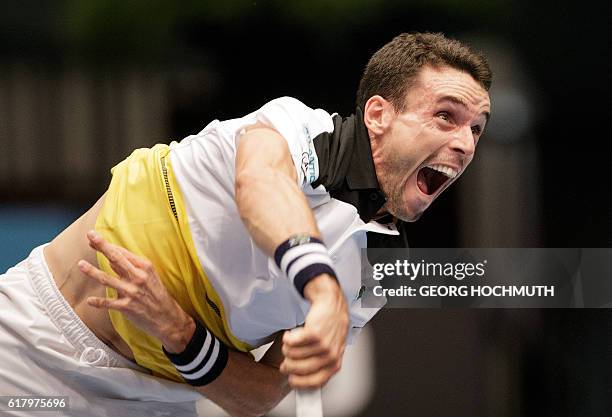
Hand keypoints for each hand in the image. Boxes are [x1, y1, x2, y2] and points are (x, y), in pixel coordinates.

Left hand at [78, 230, 194, 352]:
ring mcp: (131, 292)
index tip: (94, 237)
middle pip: (115, 259)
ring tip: (80, 264)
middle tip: (90, 236)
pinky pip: (107, 303)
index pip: (123, 253)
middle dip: (102, 246)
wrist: (168, 317)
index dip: (107, 244)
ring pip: (107, 279)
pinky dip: (97, 302)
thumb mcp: (150, 276)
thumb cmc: (158, 295)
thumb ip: (131, 268)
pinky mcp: (127, 306)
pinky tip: (89, 301)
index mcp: (145, 267)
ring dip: (92, 272)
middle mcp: (138, 277)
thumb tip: (111, 260)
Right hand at [280, 274, 348, 388]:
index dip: (300, 383)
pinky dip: (287, 338)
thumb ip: (320, 364)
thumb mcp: (331, 349)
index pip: (316, 382)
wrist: (332, 305)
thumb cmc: (331, 327)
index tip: (291, 380)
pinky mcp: (314, 333)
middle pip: (300, 369)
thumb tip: (303, 379)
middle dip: (288, 365)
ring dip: (287, 348)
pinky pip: (291, 342)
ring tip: (291, 342)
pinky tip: (291, 334)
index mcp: (335, 363)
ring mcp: (323, 344)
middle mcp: (330, 356)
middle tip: (286, 360)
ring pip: (293, 354)